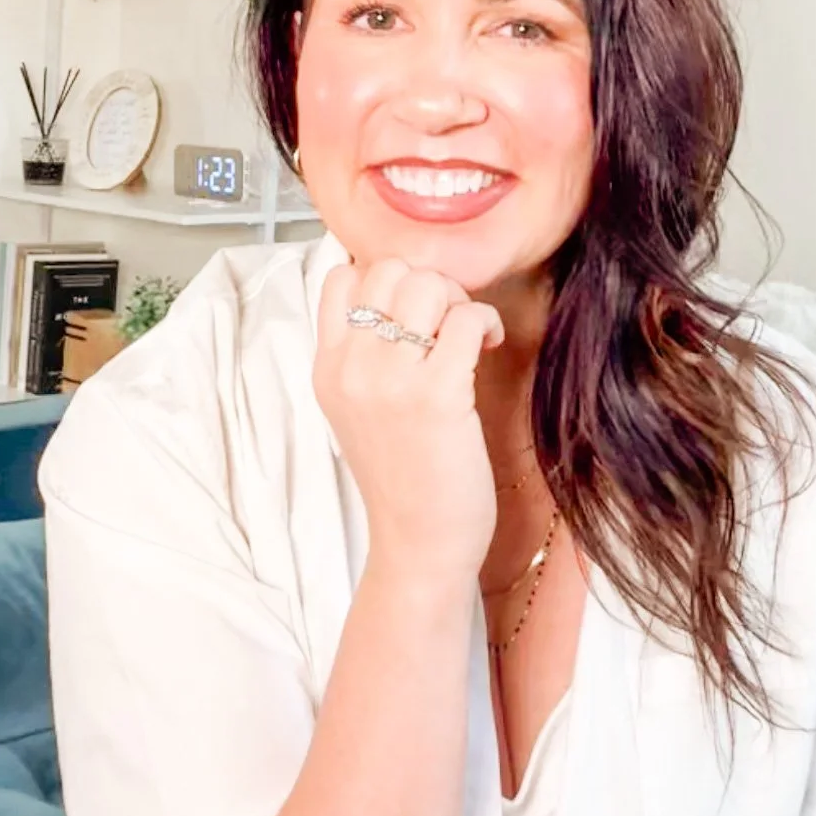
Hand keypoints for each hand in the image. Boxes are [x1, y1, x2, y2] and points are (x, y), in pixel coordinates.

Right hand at [314, 258, 504, 581]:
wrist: (418, 545)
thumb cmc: (402, 478)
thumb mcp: (357, 410)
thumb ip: (364, 356)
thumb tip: (400, 296)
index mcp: (327, 369)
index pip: (341, 277)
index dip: (387, 281)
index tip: (414, 315)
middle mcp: (351, 369)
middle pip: (389, 269)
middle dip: (430, 285)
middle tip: (448, 325)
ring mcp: (390, 382)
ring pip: (429, 285)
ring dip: (459, 302)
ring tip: (469, 337)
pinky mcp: (437, 397)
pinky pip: (467, 320)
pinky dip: (486, 323)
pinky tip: (489, 348)